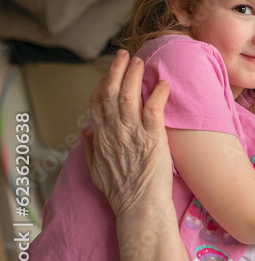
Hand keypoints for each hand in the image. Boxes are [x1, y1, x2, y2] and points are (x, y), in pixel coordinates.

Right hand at [84, 50, 172, 217]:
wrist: (139, 206)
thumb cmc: (121, 192)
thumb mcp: (95, 170)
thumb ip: (89, 148)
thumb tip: (85, 132)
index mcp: (100, 137)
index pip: (97, 102)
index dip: (103, 84)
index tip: (109, 72)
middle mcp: (113, 131)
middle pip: (112, 92)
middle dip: (117, 70)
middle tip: (124, 54)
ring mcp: (132, 133)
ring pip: (130, 96)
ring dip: (134, 76)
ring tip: (140, 61)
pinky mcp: (152, 137)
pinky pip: (154, 109)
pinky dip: (157, 94)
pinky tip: (162, 83)